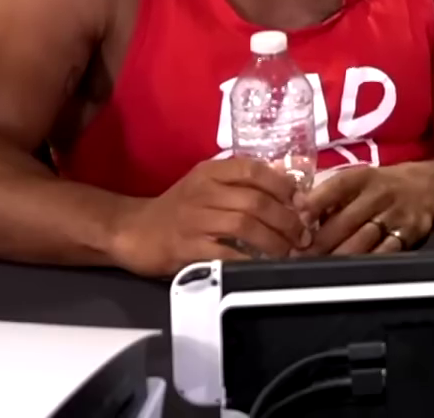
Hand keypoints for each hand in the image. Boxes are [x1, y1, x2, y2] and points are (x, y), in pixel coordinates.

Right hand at [109, 158, 310, 277]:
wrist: (131, 230)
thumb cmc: (177, 209)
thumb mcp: (207, 185)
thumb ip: (241, 184)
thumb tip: (289, 188)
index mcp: (211, 172)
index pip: (253, 169)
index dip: (282, 185)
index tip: (301, 202)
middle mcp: (203, 191)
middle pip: (256, 200)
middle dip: (286, 219)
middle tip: (302, 235)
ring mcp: (194, 219)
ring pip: (245, 224)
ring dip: (274, 240)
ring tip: (288, 250)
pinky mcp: (186, 247)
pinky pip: (226, 252)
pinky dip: (250, 259)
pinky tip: (262, 264)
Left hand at [302, 164, 433, 256]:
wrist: (430, 188)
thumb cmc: (382, 187)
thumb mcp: (360, 181)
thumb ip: (331, 197)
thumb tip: (297, 217)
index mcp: (364, 177)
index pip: (337, 186)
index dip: (316, 202)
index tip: (297, 219)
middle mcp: (381, 193)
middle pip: (347, 219)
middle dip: (320, 241)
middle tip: (299, 256)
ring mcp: (398, 213)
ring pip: (364, 238)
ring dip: (339, 255)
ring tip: (319, 267)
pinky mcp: (411, 232)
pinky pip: (386, 251)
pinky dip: (367, 262)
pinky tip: (352, 272)